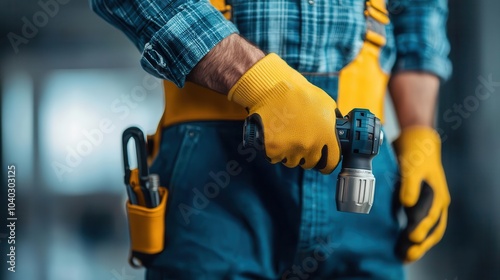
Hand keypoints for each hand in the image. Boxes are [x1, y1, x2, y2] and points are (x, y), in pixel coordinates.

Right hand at [228, 53, 340, 173]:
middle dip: (306, 155)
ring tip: (285, 135)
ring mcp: (291, 148)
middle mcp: (310, 145)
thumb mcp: (327, 104)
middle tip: (299, 141)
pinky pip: (275, 158)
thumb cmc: (300, 93)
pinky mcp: (273, 149)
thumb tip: (338, 132)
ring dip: (289, 153)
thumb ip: (333, 122)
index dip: (327, 164)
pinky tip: (275, 136)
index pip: (331, 162)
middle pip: (309, 163)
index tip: (323, 164)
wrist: (274, 89)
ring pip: (291, 161)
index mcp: (326, 135)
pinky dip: (274, 151)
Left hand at [393, 126, 450, 261]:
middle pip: (432, 230)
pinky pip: (416, 224)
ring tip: (403, 256)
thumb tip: (406, 203)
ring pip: (425, 230)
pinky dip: (409, 234)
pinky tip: (399, 243)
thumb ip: (409, 185)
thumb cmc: (416, 154)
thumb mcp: (413, 166)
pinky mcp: (417, 205)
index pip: (432, 217)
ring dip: (416, 243)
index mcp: (438, 196)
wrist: (416, 142)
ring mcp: (427, 206)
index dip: (422, 229)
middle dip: (421, 244)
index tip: (411, 238)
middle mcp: (436, 204)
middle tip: (408, 256)